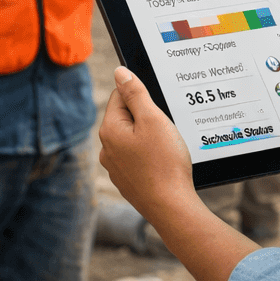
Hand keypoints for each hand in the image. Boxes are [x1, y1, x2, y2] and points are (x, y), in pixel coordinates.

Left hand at [99, 67, 198, 226]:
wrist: (173, 208)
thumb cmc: (165, 163)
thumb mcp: (153, 119)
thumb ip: (135, 93)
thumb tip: (119, 72)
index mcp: (109, 130)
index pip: (119, 96)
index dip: (141, 98)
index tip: (157, 110)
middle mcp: (107, 150)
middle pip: (126, 118)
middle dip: (146, 119)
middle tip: (165, 131)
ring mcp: (116, 169)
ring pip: (133, 140)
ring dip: (149, 139)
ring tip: (166, 150)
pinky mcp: (128, 182)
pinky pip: (138, 159)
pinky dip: (150, 158)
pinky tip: (164, 165)